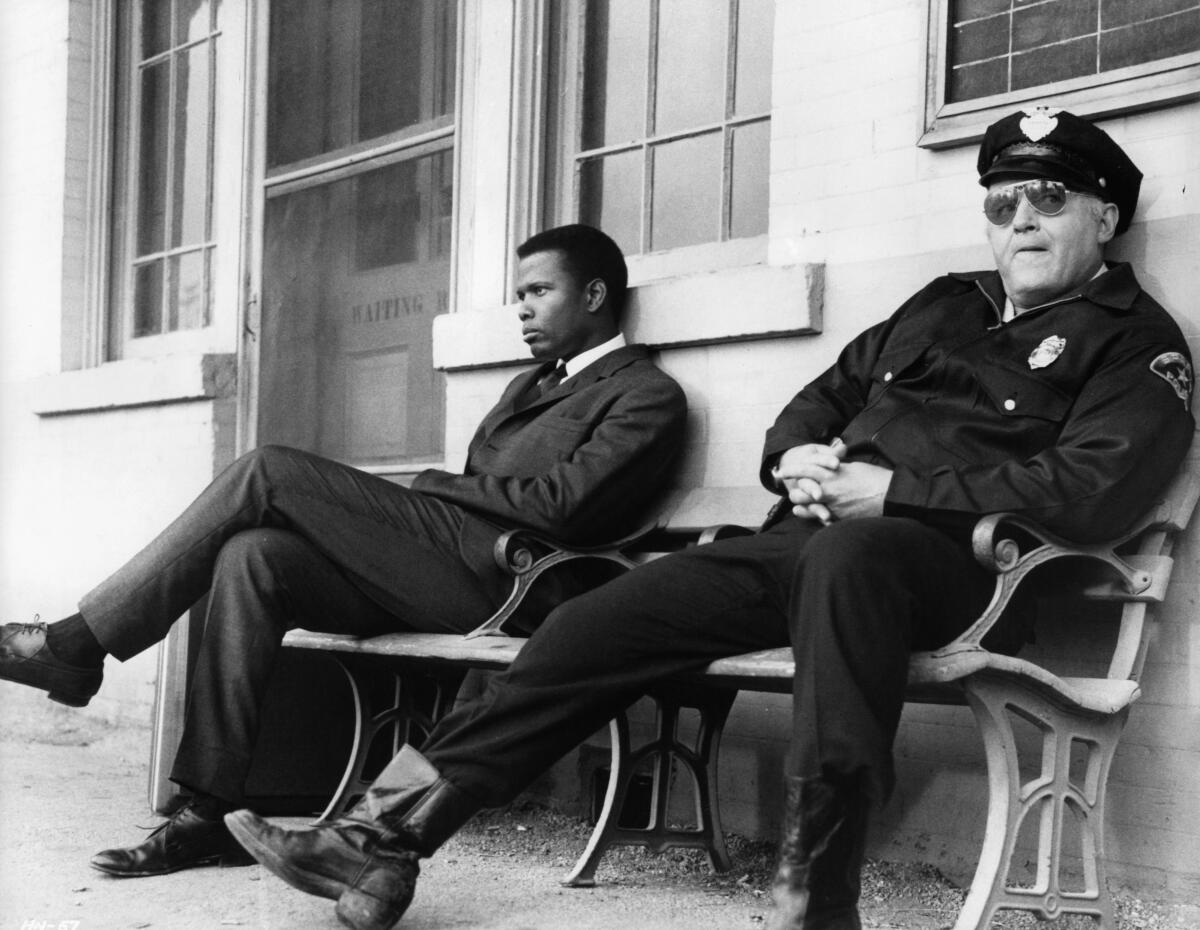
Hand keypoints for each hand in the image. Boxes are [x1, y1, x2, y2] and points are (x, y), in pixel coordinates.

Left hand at [772, 440, 891, 522]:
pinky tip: (818, 519)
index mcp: (832, 474)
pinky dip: (820, 519)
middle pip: (801, 492)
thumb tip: (831, 468)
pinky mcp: (842, 518)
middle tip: (792, 493)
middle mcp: (830, 490)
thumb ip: (839, 469)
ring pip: (810, 509)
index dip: (792, 470)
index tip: (781, 472)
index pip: (806, 469)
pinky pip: (825, 520)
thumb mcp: (854, 468)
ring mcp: (835, 506)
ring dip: (804, 508)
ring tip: (799, 508)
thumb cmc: (875, 478)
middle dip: (795, 493)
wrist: (890, 494)